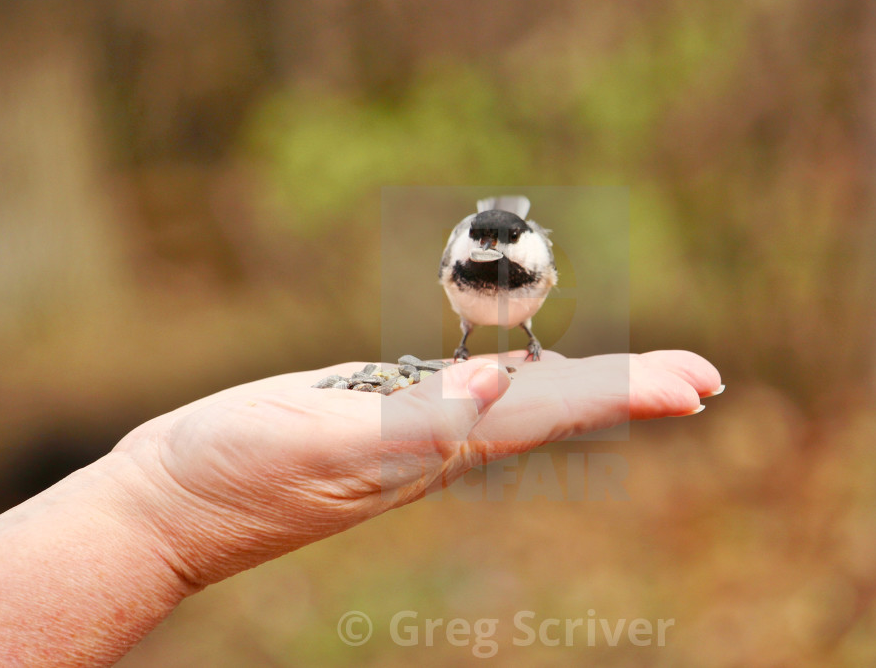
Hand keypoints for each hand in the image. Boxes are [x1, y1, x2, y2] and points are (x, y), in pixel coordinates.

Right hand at [113, 350, 720, 588]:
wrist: (170, 502)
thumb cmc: (231, 473)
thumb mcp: (317, 438)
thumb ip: (409, 421)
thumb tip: (492, 388)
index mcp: (432, 450)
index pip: (549, 414)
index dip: (623, 395)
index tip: (695, 387)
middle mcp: (437, 446)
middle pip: (553, 410)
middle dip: (629, 390)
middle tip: (704, 378)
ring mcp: (410, 435)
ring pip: (520, 401)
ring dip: (588, 386)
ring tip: (646, 377)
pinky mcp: (376, 418)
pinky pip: (467, 392)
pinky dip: (518, 377)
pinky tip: (534, 373)